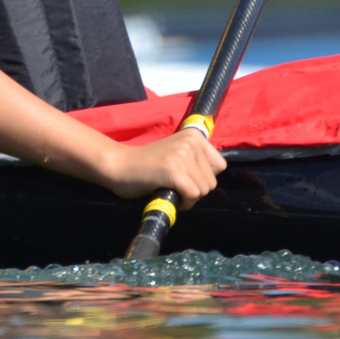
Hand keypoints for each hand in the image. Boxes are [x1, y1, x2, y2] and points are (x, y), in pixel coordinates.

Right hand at [98, 128, 226, 207]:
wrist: (119, 166)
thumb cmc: (148, 165)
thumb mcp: (177, 154)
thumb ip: (196, 161)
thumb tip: (213, 180)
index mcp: (194, 136)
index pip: (220, 166)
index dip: (204, 178)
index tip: (186, 178)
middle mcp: (190, 142)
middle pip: (212, 181)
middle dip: (196, 189)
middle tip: (176, 186)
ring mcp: (182, 155)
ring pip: (203, 190)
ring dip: (189, 197)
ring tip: (171, 190)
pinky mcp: (173, 170)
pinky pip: (192, 195)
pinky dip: (184, 203)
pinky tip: (170, 196)